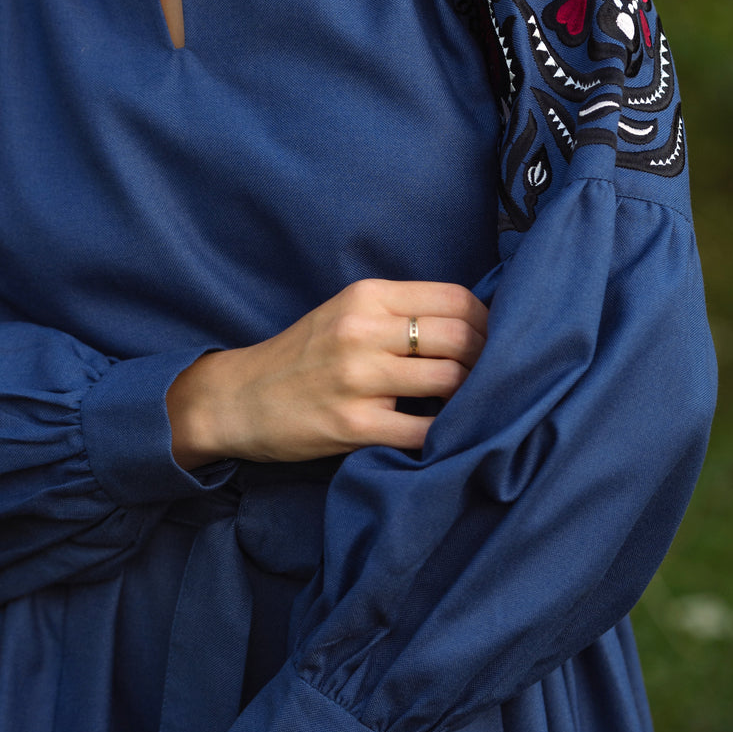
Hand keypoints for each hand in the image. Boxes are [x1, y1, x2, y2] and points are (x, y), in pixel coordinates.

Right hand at [167, 278, 487, 466]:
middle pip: (460, 338)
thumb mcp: (345, 314)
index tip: (493, 343)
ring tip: (469, 405)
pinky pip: (424, 430)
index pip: (455, 299)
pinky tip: (444, 433)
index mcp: (365, 297)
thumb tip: (474, 325)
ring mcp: (357, 379)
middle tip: (491, 379)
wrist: (239, 399)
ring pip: (450, 381)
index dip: (488, 323)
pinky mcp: (353, 425)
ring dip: (472, 397)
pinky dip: (445, 434)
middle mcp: (362, 331)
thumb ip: (399, 312)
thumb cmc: (302, 357)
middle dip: (488, 361)